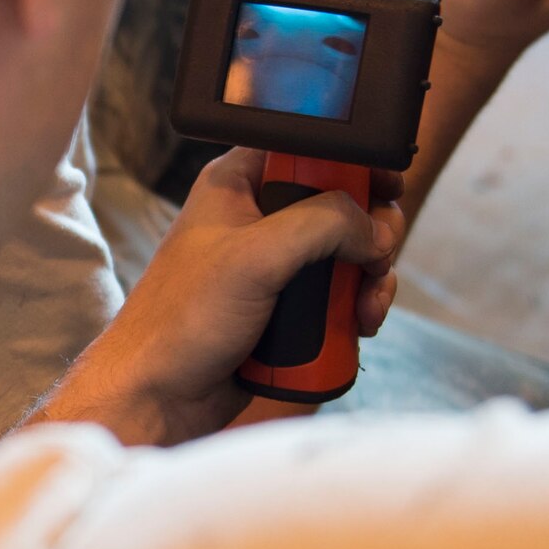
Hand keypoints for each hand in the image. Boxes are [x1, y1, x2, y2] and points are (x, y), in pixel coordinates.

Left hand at [29, 150, 405, 445]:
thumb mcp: (255, 257)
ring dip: (371, 279)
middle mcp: (259, 218)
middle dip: (372, 233)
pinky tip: (360, 326)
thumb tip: (375, 230)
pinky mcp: (286, 308)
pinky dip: (358, 308)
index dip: (355, 163)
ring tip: (369, 307)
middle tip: (378, 257)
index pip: (312, 150)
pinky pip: (339, 296)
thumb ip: (323, 224)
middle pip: (342, 204)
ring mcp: (275, 265)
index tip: (388, 186)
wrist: (159, 397)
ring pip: (347, 255)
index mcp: (239, 183)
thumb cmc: (182, 321)